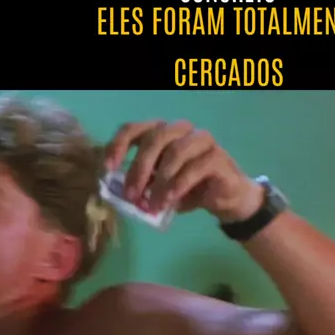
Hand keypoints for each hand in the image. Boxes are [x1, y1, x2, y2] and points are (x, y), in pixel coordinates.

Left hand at [104, 119, 264, 221]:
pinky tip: (170, 201)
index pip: (134, 128)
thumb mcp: (160, 188)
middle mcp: (181, 130)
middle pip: (154, 138)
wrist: (227, 199)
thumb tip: (123, 194)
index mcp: (162, 132)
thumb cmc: (189, 189)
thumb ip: (143, 186)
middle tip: (131, 195)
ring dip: (160, 181)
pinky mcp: (217, 157)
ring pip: (175, 152)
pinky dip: (178, 185)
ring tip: (153, 205)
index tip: (108, 168)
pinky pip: (195, 168)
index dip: (119, 145)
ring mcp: (201, 141)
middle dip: (139, 168)